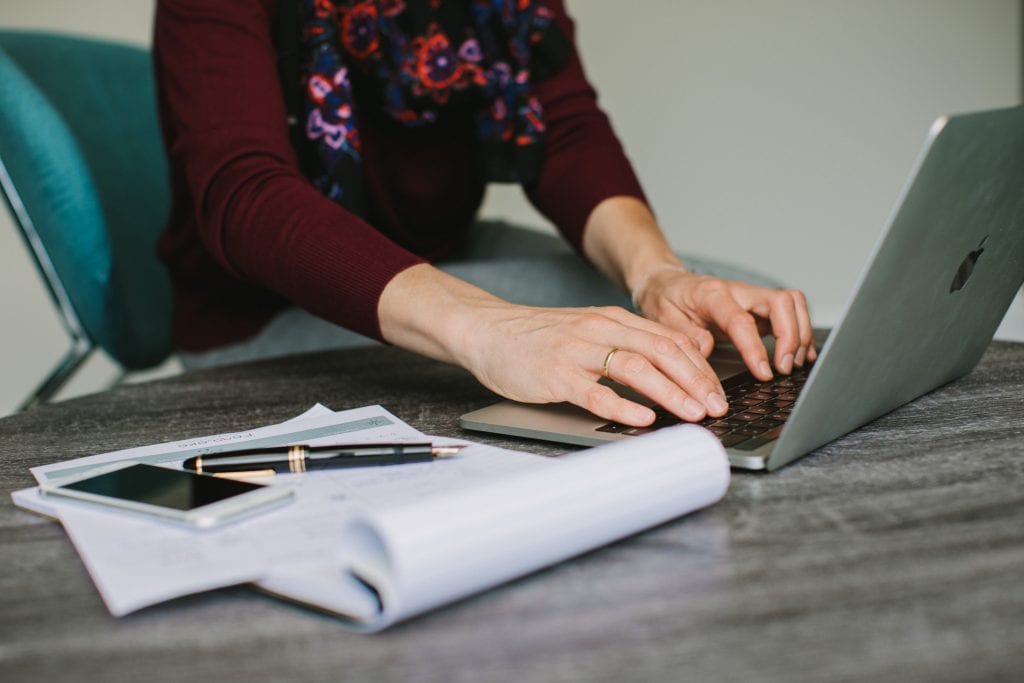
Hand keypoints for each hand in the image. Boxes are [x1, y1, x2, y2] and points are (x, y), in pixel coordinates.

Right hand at [457, 303, 730, 426]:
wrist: (485, 330)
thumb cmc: (536, 337)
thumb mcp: (586, 330)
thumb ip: (621, 343)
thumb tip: (666, 369)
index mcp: (611, 319)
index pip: (669, 339)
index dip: (699, 366)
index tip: (718, 390)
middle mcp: (599, 330)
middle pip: (661, 350)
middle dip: (696, 380)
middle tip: (717, 406)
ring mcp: (576, 351)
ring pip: (635, 366)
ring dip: (671, 391)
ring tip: (693, 412)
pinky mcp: (554, 374)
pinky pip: (594, 390)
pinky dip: (623, 404)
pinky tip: (643, 417)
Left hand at [634, 269, 816, 380]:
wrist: (666, 283)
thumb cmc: (665, 300)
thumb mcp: (663, 319)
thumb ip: (685, 335)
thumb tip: (707, 351)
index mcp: (712, 295)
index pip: (741, 320)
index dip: (756, 348)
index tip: (764, 372)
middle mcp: (738, 291)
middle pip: (780, 302)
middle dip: (791, 336)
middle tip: (785, 367)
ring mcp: (752, 297)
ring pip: (792, 303)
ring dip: (800, 333)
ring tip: (794, 363)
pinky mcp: (759, 306)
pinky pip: (790, 312)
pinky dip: (800, 332)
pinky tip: (800, 354)